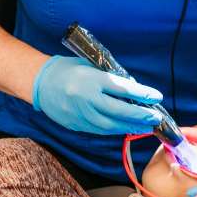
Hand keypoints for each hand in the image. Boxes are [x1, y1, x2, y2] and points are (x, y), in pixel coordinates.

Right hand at [32, 56, 164, 134]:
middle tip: (156, 117)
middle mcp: (86, 99)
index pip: (123, 88)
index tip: (156, 96)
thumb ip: (110, 78)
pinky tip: (126, 128)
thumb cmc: (68, 70)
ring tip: (145, 126)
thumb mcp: (91, 66)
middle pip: (120, 110)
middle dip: (140, 115)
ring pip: (111, 126)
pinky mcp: (76, 125)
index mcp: (91, 79)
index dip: (142, 94)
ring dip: (130, 127)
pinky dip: (115, 129)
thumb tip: (134, 90)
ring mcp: (80, 114)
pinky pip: (99, 130)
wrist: (40, 83)